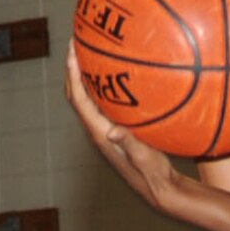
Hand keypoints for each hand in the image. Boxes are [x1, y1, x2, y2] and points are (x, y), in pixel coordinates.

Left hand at [65, 46, 195, 211]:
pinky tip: (114, 75)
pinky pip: (101, 102)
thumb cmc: (152, 173)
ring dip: (84, 75)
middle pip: (76, 94)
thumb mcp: (142, 157)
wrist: (158, 187)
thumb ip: (128, 143)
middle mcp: (97, 129)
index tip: (72, 51)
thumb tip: (112, 131)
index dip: (72, 74)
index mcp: (99, 133)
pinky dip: (101, 85)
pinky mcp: (114, 130)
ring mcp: (105, 130)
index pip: (78, 99)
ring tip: (89, 52)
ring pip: (86, 97)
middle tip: (76, 43)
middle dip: (72, 69)